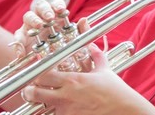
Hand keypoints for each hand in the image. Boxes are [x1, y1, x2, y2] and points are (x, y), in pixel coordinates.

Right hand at [12, 0, 77, 57]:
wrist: (49, 63)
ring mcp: (30, 26)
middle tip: (50, 18)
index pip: (55, 5)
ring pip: (28, 16)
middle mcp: (42, 18)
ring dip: (33, 20)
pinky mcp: (21, 38)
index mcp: (55, 16)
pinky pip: (17, 37)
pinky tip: (21, 51)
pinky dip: (18, 44)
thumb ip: (81, 31)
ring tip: (38, 27)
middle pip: (41, 6)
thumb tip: (84, 20)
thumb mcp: (74, 40)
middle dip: (45, 10)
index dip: (58, 5)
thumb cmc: (62, 47)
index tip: (61, 10)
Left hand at [21, 44, 154, 114]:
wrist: (124, 110)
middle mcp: (66, 96)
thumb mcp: (105, 70)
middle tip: (29, 90)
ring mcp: (67, 111)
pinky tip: (60, 110)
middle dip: (29, 92)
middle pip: (35, 93)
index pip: (43, 75)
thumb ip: (96, 56)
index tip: (36, 75)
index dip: (36, 75)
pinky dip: (55, 114)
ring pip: (44, 108)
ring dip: (42, 105)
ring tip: (43, 102)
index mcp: (73, 80)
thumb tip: (93, 46)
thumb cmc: (115, 91)